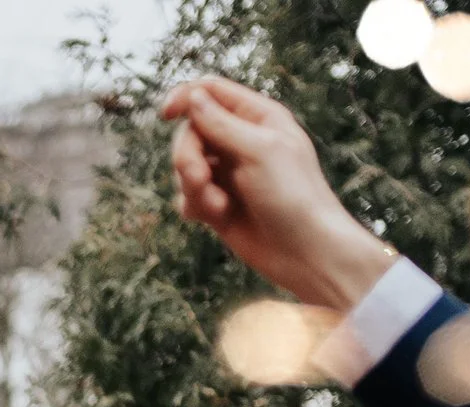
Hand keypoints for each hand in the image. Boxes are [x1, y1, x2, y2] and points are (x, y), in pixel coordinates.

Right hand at [159, 77, 398, 310]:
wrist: (303, 250)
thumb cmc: (292, 195)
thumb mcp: (258, 151)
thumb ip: (221, 123)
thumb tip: (192, 97)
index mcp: (258, 117)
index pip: (211, 92)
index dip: (186, 98)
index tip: (166, 114)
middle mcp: (240, 141)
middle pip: (191, 131)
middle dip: (188, 155)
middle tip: (199, 178)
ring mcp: (228, 172)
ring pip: (185, 166)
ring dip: (193, 186)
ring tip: (217, 206)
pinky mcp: (217, 202)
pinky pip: (187, 195)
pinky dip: (196, 205)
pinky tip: (218, 217)